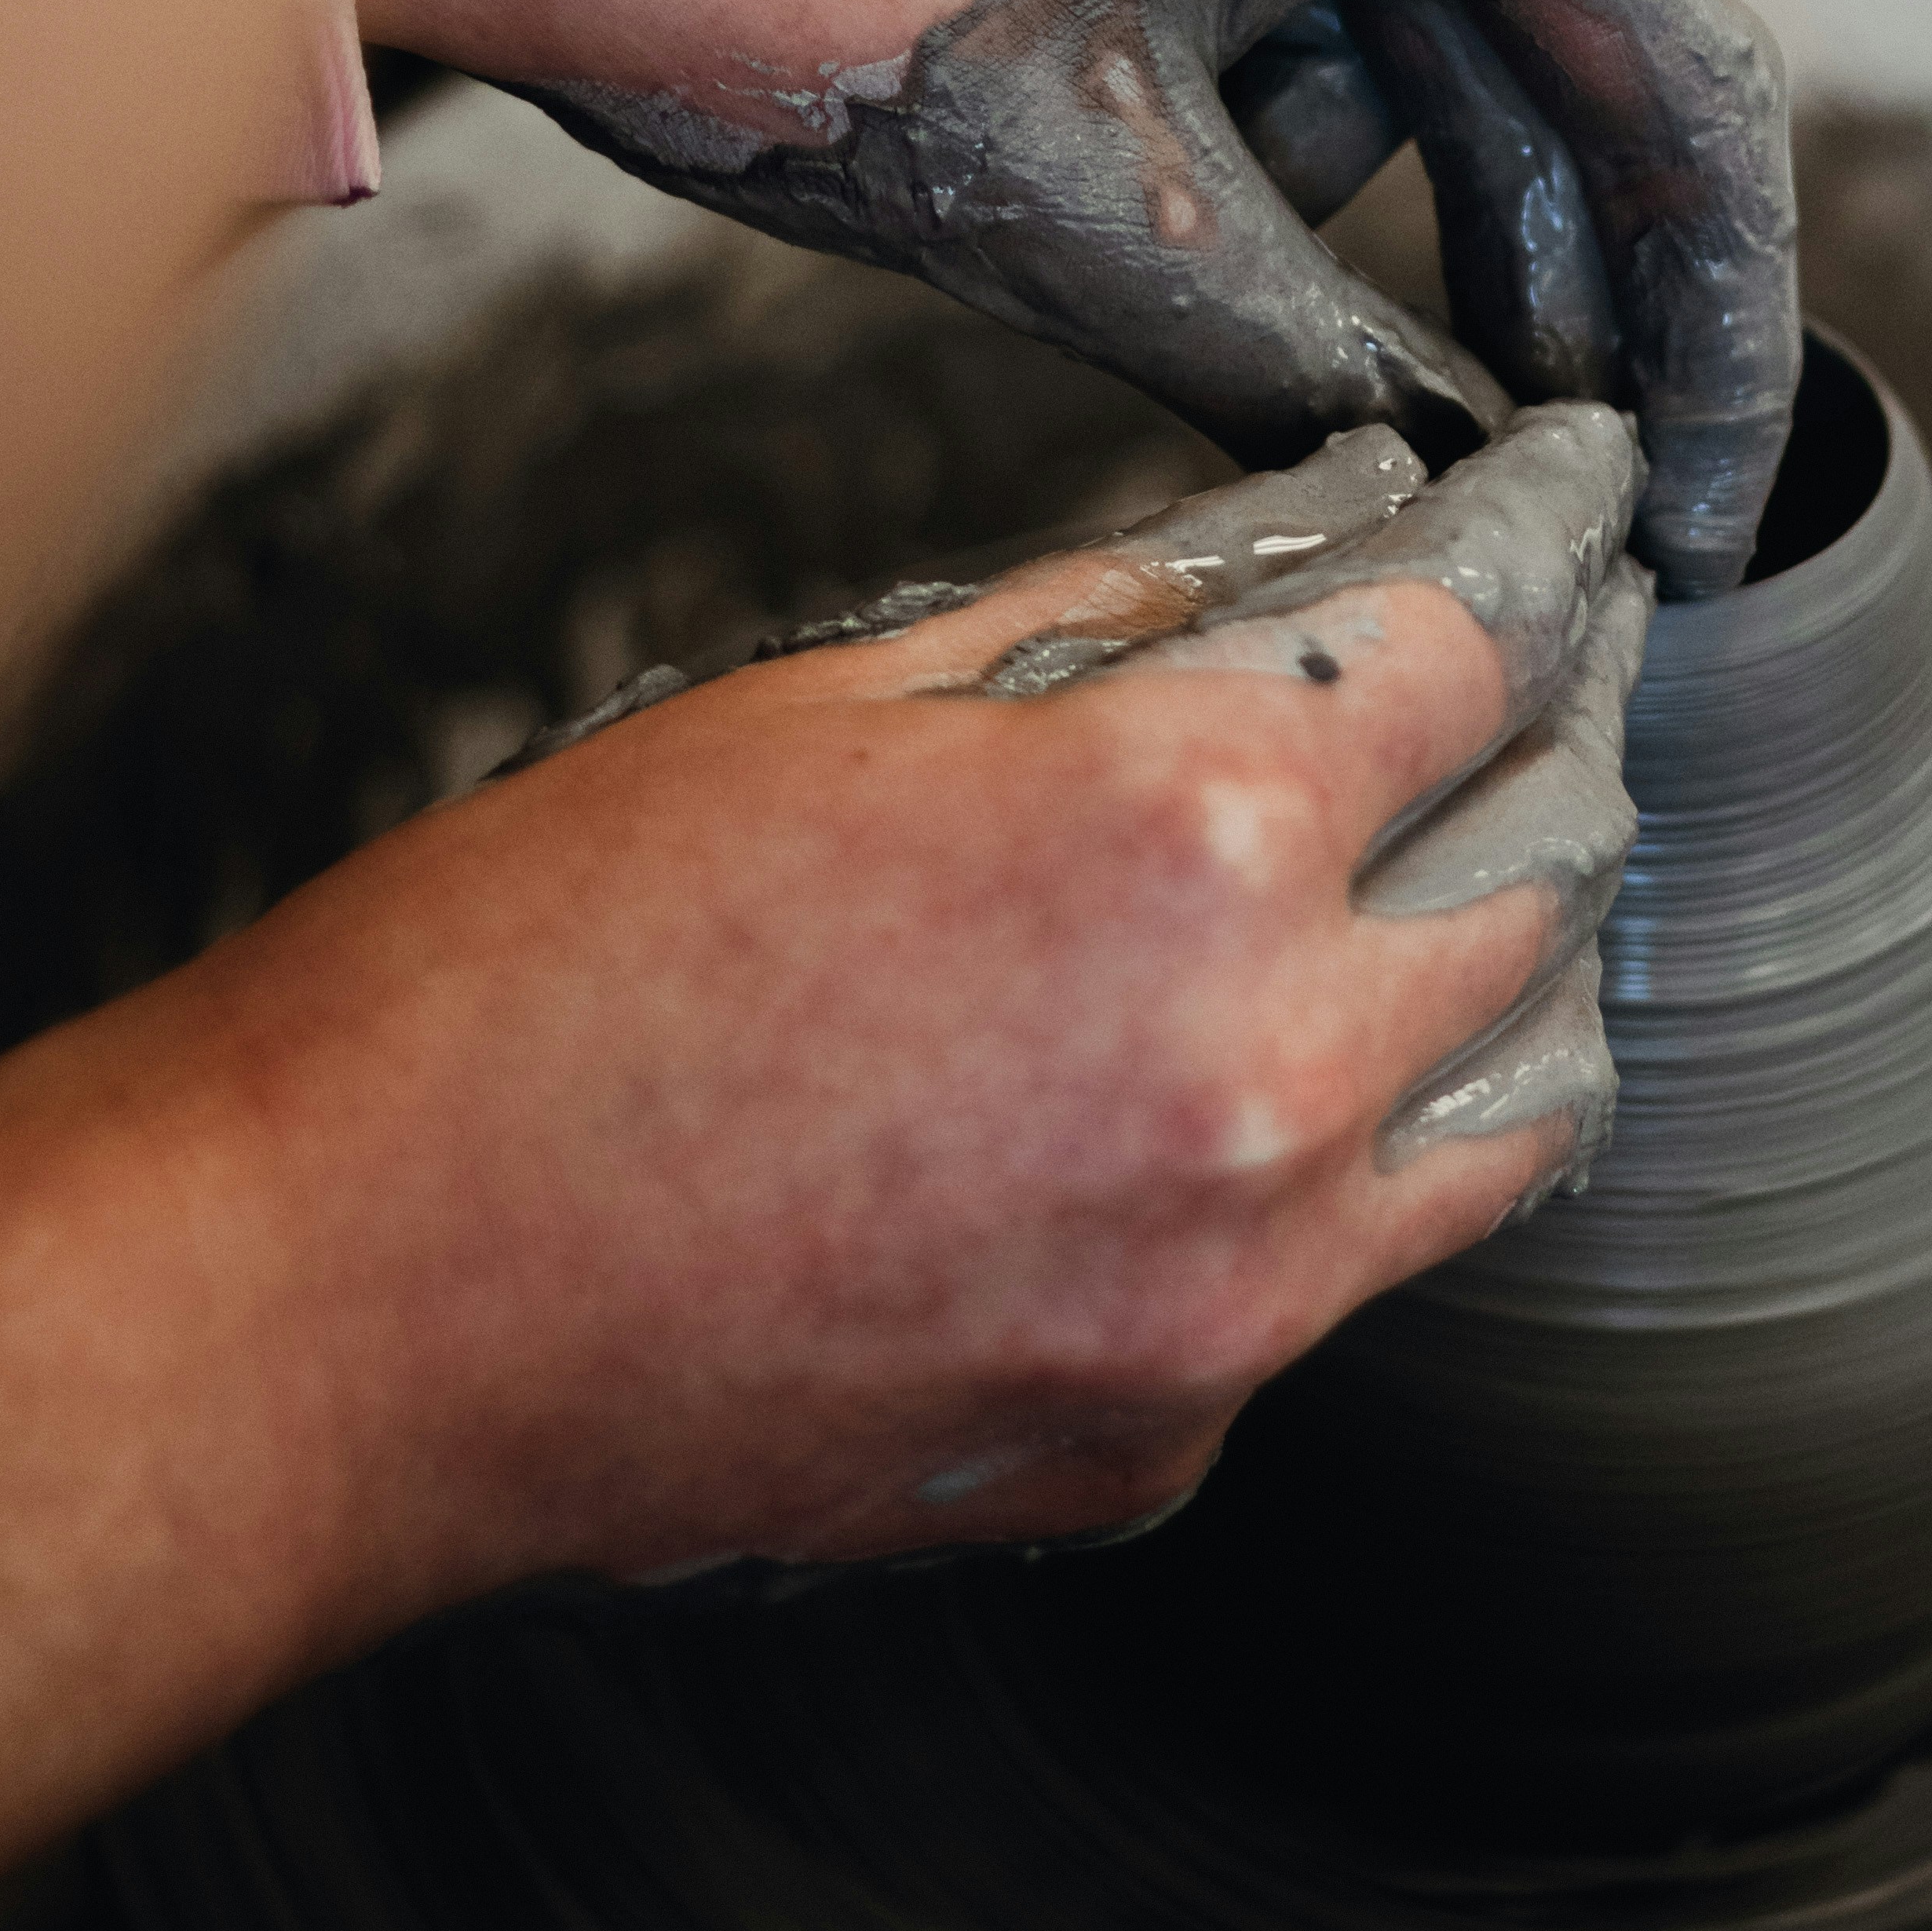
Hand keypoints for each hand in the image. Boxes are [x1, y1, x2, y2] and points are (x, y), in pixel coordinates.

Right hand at [0, 415, 1644, 1930]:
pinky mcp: (1159, 1448)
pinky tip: (1246, 1070)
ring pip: (1530, 1098)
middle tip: (1548, 640)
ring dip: (1519, 955)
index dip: (1557, 522)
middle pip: (1559, 859)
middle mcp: (1267, 1081)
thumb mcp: (844, 687)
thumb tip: (1333, 517)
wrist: (341, 1298)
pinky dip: (1346, 1153)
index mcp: (1186, 834)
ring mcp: (1231, 1303)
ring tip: (1460, 854)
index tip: (1590, 482)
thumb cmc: (536, 957)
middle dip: (1565, 717)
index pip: (1488, 629)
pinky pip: (1349, 1274)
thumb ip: (1133, 609)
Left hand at [341, 0, 1796, 593]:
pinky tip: (1193, 207)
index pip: (1670, 60)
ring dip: (1377, 169)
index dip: (1720, 313)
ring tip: (1311, 349)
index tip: (1719, 485)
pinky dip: (1265, 65)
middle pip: (1546, 4)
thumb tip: (1450, 481)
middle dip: (1547, 255)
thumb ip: (1313, 360)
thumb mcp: (1085, 211)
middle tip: (1565, 469)